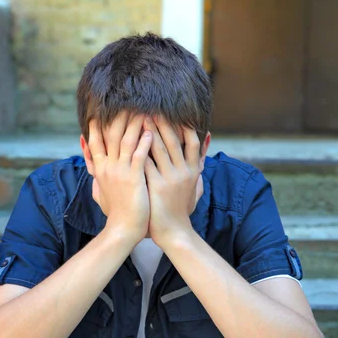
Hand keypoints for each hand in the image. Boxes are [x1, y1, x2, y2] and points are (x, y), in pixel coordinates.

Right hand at [88, 111, 152, 244]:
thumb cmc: (116, 212)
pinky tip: (152, 131)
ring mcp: (120, 172)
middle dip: (119, 116)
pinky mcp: (134, 179)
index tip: (103, 108)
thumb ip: (95, 175)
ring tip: (143, 110)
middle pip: (110, 134)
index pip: (96, 140)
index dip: (99, 123)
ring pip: (126, 140)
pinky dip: (145, 142)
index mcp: (100, 169)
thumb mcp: (99, 192)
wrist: (123, 229)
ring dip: (134, 123)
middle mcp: (107, 167)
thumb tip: (91, 163)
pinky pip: (139, 155)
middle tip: (128, 101)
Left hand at [143, 115, 202, 247]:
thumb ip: (199, 162)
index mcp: (193, 170)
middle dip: (163, 122)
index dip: (183, 124)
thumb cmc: (181, 208)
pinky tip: (130, 140)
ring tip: (140, 117)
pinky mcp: (156, 187)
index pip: (192, 141)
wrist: (174, 231)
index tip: (174, 110)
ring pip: (160, 149)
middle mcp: (183, 172)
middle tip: (152, 106)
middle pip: (174, 140)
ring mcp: (170, 179)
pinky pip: (146, 164)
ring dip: (150, 131)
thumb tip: (207, 138)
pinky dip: (139, 150)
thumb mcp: (195, 185)